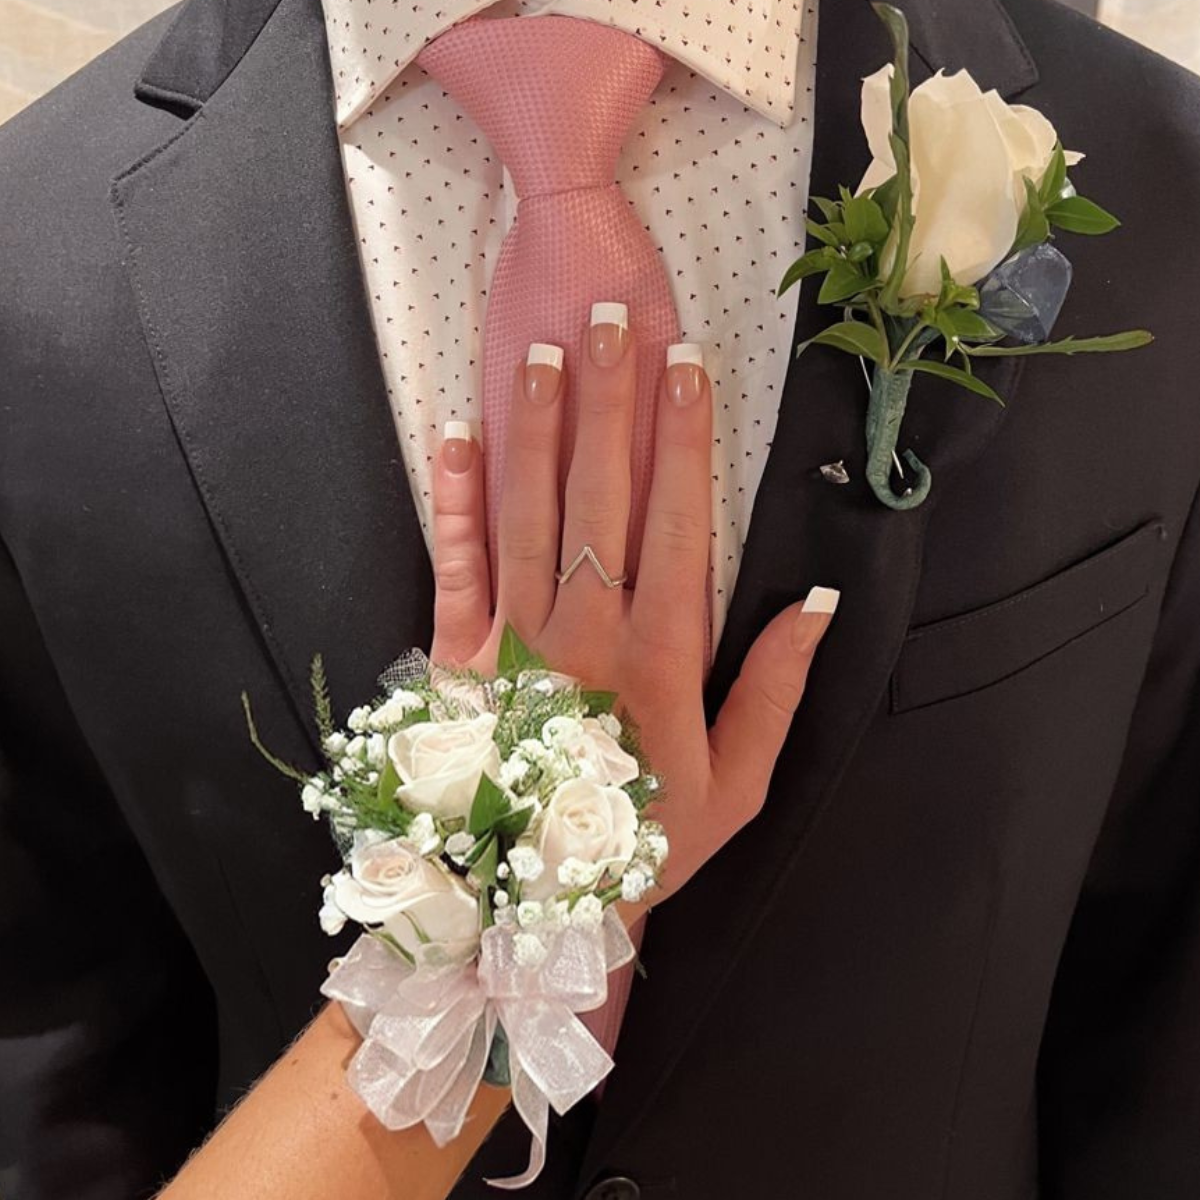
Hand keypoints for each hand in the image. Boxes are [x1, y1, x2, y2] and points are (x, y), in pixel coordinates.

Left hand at [428, 310, 837, 897]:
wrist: (535, 894)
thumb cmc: (646, 835)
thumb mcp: (738, 784)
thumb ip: (776, 690)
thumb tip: (816, 600)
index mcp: (658, 657)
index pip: (676, 523)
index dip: (683, 440)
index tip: (688, 368)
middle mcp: (584, 630)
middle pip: (598, 497)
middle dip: (609, 403)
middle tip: (612, 319)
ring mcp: (515, 636)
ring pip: (527, 513)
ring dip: (537, 429)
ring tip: (543, 353)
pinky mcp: (458, 653)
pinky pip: (454, 565)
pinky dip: (452, 500)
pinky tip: (455, 435)